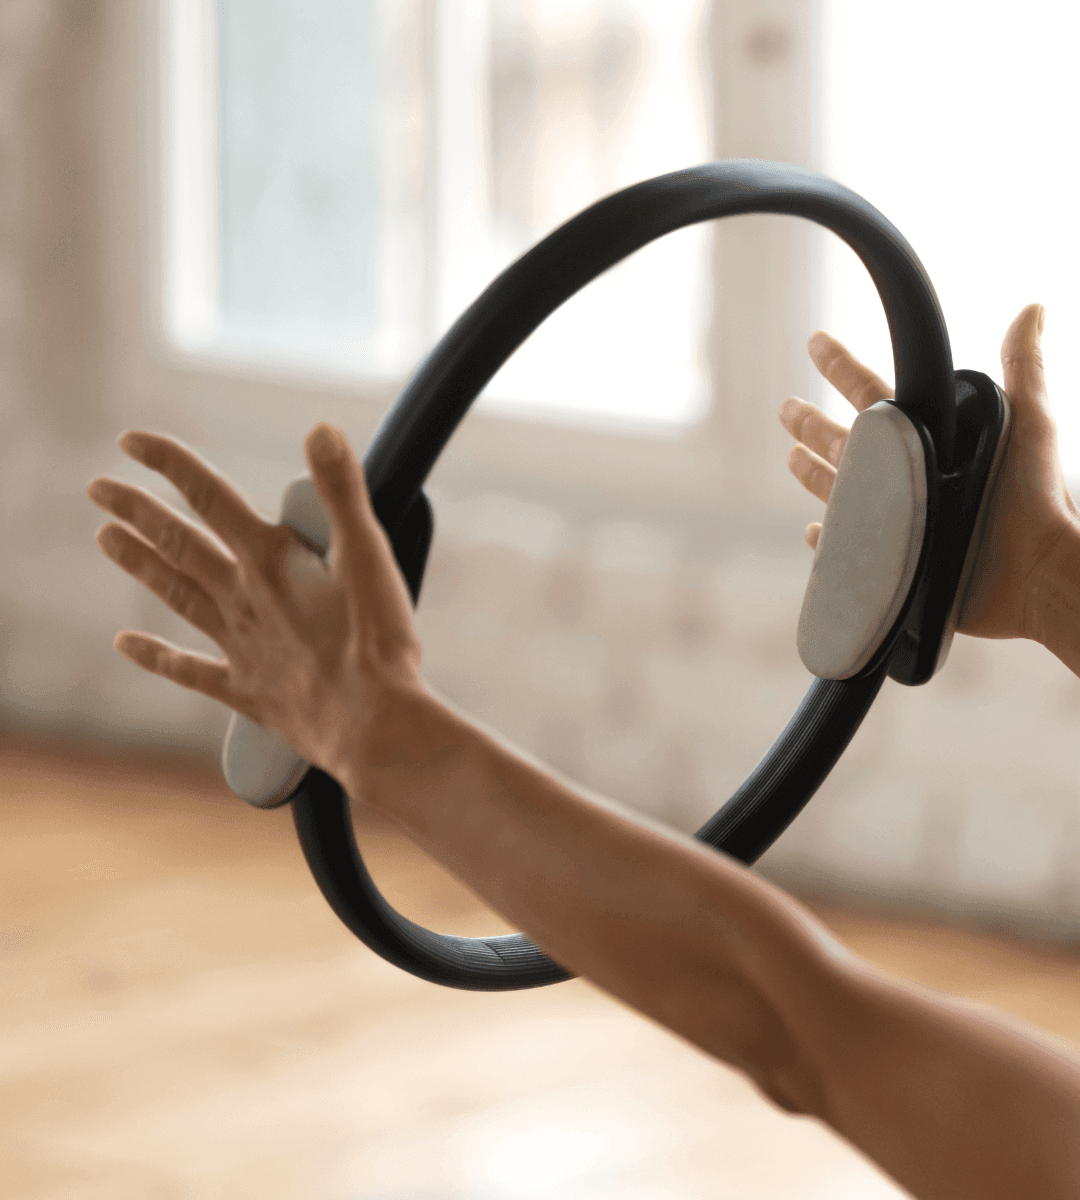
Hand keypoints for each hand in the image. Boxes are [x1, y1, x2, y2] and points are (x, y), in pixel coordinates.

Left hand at [87, 424, 424, 791]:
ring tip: (105, 540)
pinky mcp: (248, 690)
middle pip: (179, 544)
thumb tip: (321, 431)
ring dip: (140, 564)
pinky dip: (157, 657)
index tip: (131, 441)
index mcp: (269, 560)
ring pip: (177, 595)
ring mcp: (240, 645)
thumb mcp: (369, 554)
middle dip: (136, 511)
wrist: (372, 723)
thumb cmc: (377, 641)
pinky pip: (191, 671)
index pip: (209, 495)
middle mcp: (242, 598)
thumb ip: (342, 490)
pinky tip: (127, 645)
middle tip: (98, 488)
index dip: (169, 462)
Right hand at [778, 303, 1079, 640]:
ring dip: (815, 474)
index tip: (817, 344)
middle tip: (786, 409)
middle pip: (849, 443)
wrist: (1036, 572)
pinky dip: (829, 541)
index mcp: (932, 441)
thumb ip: (1024, 367)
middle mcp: (912, 477)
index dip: (843, 370)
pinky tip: (813, 531)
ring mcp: (901, 519)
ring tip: (791, 458)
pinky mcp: (895, 563)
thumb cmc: (1037, 499)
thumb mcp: (1030, 422)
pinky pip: (850, 550)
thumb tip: (1032, 310)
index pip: (876, 398)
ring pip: (842, 491)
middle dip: (814, 425)